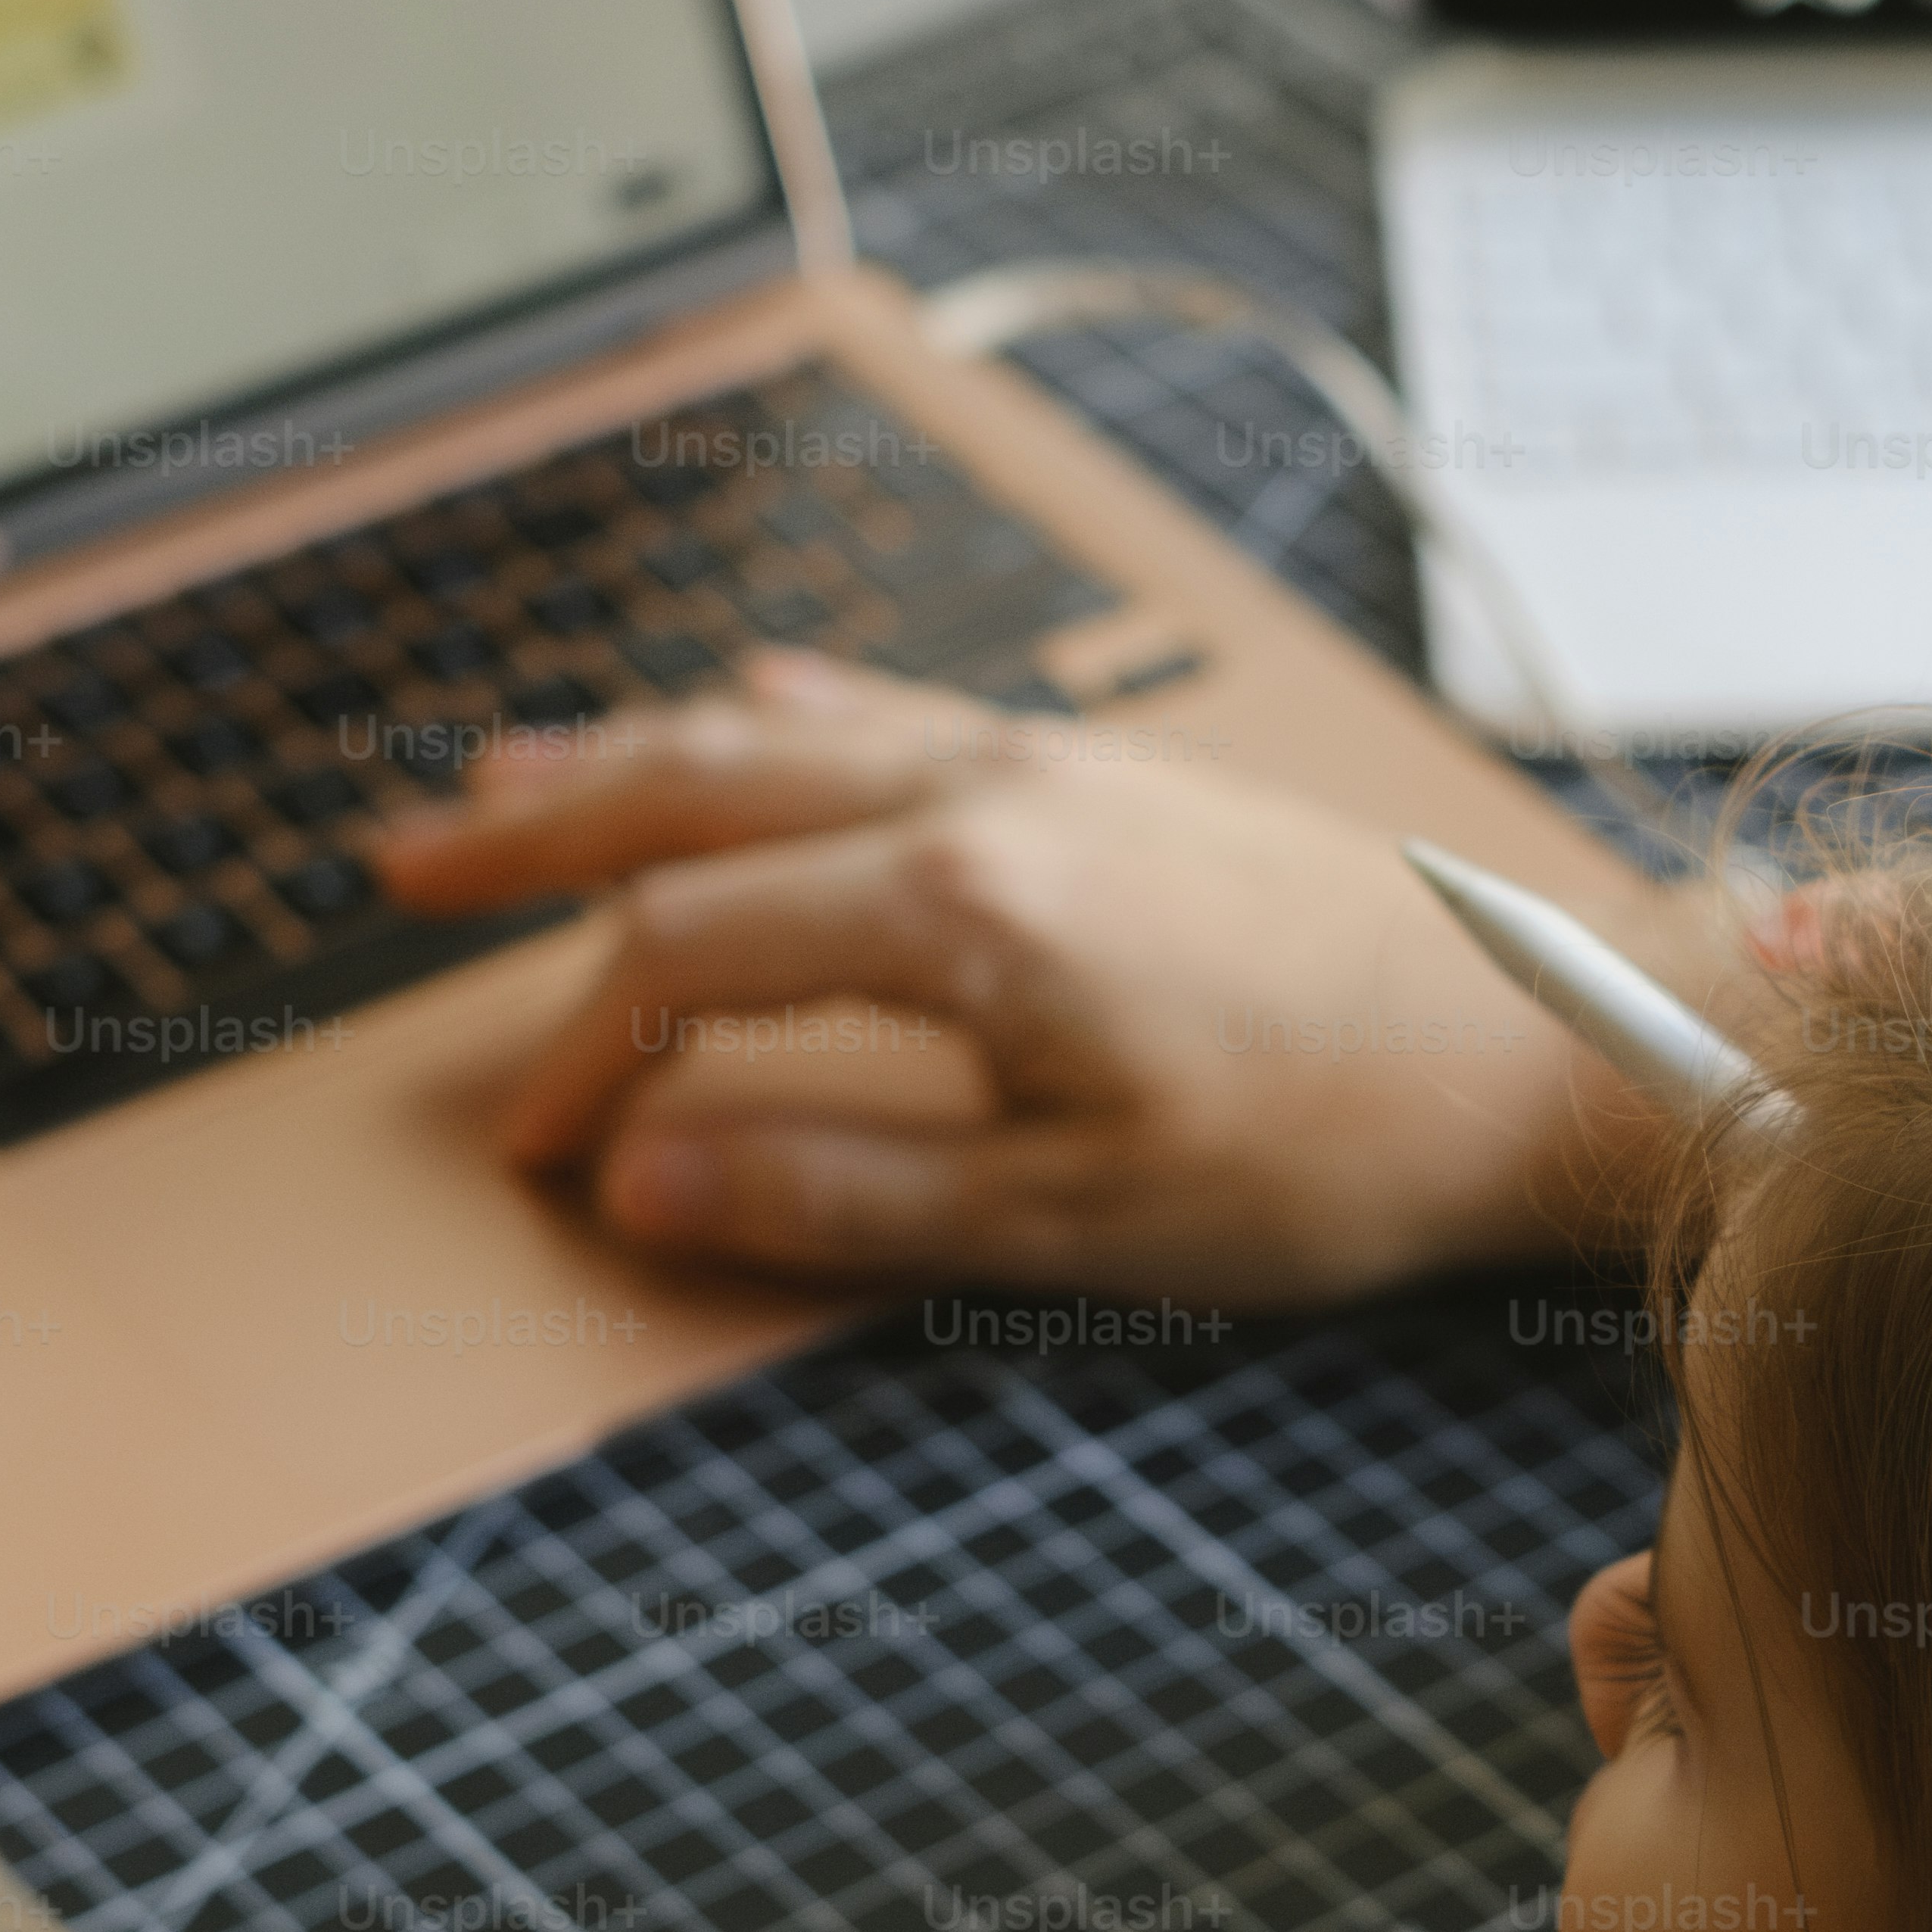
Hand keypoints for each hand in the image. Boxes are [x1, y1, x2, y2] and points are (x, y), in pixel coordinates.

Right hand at [376, 652, 1677, 1305]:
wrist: (1533, 1043)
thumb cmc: (1335, 1143)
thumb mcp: (1074, 1220)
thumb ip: (844, 1191)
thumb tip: (652, 1180)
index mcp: (960, 903)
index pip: (685, 954)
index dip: (585, 1057)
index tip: (541, 1149)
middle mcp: (985, 793)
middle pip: (694, 785)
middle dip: (533, 831)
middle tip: (398, 866)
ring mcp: (1046, 763)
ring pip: (781, 729)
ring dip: (631, 756)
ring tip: (507, 784)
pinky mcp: (1103, 769)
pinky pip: (890, 711)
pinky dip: (776, 719)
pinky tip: (744, 719)